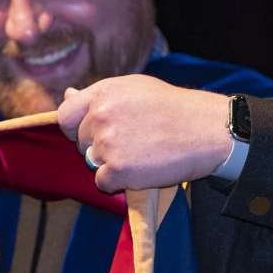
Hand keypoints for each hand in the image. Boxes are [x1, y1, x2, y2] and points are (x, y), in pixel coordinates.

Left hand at [56, 74, 231, 192]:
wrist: (207, 131)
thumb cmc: (174, 109)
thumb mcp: (135, 89)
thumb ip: (99, 96)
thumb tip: (68, 95)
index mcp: (103, 93)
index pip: (65, 115)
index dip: (74, 128)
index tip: (90, 133)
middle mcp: (100, 115)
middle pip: (80, 142)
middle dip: (99, 146)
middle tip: (132, 142)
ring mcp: (107, 142)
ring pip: (93, 163)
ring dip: (112, 164)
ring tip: (142, 153)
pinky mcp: (117, 169)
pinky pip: (103, 183)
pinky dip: (119, 182)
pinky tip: (142, 169)